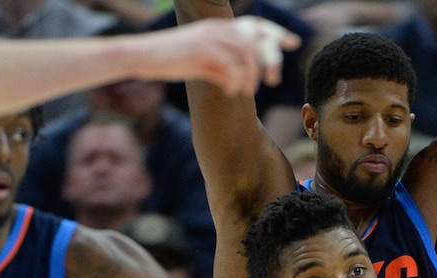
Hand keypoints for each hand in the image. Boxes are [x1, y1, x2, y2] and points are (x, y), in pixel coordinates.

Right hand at [145, 17, 300, 95]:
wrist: (143, 55)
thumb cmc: (169, 62)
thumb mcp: (200, 64)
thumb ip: (221, 69)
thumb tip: (237, 83)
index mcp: (218, 26)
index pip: (254, 26)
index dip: (276, 33)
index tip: (293, 43)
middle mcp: (217, 27)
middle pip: (255, 38)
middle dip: (270, 58)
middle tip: (275, 80)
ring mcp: (210, 37)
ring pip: (245, 54)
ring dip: (251, 76)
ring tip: (248, 91)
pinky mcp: (201, 51)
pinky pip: (230, 68)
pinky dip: (235, 82)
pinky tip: (231, 93)